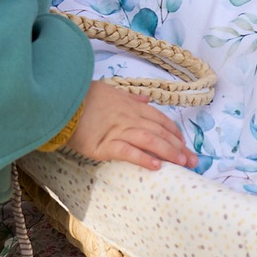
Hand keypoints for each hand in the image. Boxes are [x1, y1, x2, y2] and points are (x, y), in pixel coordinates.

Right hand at [68, 80, 189, 170]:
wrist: (62, 101)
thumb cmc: (84, 96)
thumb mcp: (110, 90)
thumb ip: (130, 97)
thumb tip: (146, 99)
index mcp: (131, 106)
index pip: (160, 119)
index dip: (174, 132)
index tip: (184, 143)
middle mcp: (129, 117)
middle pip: (159, 132)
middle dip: (178, 146)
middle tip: (193, 160)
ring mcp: (117, 130)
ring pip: (149, 141)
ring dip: (168, 152)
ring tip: (182, 163)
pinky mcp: (103, 145)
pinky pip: (128, 152)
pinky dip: (143, 158)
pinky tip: (156, 166)